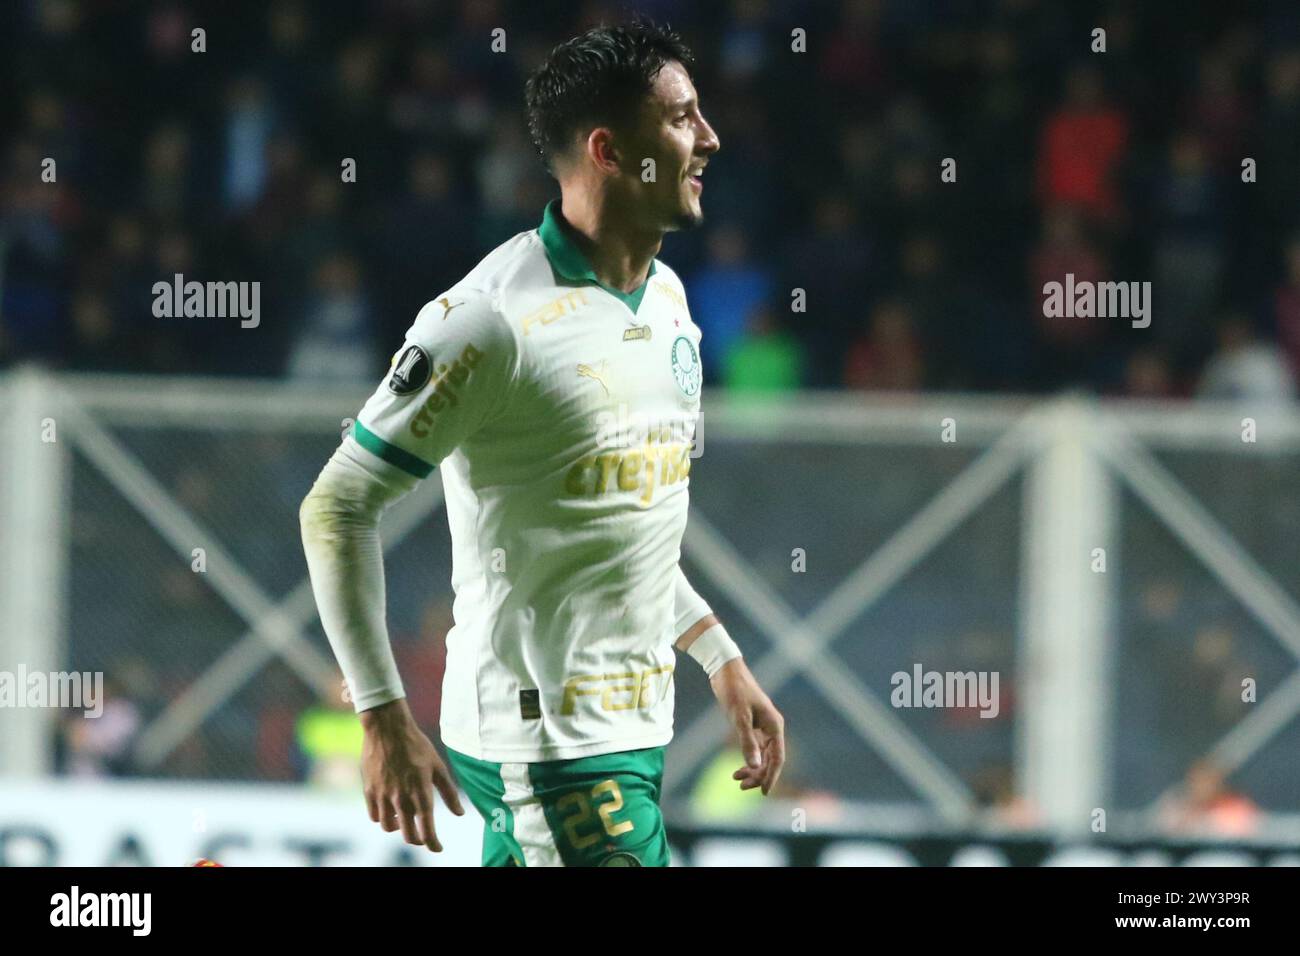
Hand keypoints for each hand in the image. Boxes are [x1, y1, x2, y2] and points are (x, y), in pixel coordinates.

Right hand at [359, 698, 464, 850]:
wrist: (387, 728)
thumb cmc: (416, 745)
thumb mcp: (438, 766)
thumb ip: (449, 792)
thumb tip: (460, 814)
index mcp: (421, 793)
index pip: (428, 829)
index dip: (433, 844)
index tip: (438, 848)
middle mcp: (401, 799)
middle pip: (409, 835)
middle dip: (418, 840)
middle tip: (423, 836)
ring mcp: (383, 796)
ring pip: (389, 828)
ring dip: (399, 829)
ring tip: (406, 819)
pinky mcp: (369, 791)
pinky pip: (374, 816)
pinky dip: (382, 818)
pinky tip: (390, 810)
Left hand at [710, 658, 784, 794]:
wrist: (725, 670)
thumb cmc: (734, 691)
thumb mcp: (739, 717)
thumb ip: (747, 742)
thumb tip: (755, 766)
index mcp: (775, 726)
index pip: (778, 758)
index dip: (772, 776)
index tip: (764, 793)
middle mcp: (772, 728)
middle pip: (771, 760)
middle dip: (759, 775)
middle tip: (741, 786)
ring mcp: (763, 727)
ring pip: (763, 756)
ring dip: (752, 769)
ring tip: (736, 779)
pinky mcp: (753, 725)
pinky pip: (755, 748)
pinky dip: (748, 759)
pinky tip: (738, 768)